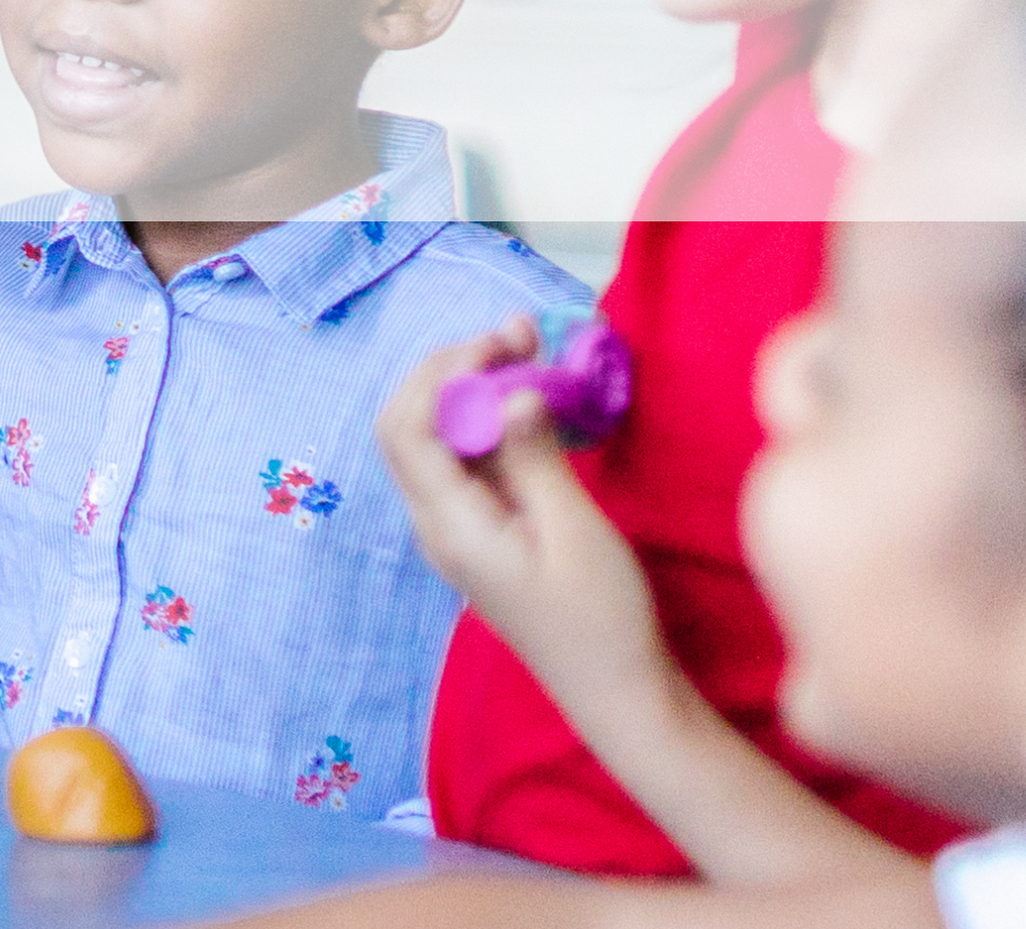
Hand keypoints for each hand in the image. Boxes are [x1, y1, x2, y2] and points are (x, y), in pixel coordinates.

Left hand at [374, 322, 670, 709]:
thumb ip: (533, 456)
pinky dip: (492, 421)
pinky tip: (535, 400)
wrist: (616, 690)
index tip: (504, 344)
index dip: (445, 371)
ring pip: (440, 439)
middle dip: (455, 370)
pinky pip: (468, 461)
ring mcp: (456, 529)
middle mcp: (436, 524)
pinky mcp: (482, 531)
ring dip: (475, 389)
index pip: (408, 427)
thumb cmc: (600, 616)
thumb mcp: (573, 529)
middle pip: (412, 425)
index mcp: (450, 526)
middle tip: (520, 336)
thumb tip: (511, 391)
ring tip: (531, 351)